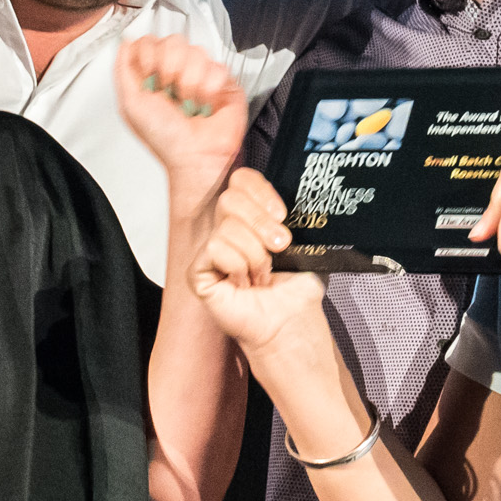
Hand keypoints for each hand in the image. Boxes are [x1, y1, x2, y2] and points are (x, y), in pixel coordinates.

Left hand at [117, 35, 248, 214]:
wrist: (196, 156)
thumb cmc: (165, 139)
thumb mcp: (131, 105)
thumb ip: (123, 70)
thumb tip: (124, 43)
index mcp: (152, 74)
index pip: (149, 41)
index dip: (148, 56)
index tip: (149, 78)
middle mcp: (176, 71)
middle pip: (173, 41)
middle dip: (169, 69)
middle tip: (170, 93)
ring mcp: (201, 74)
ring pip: (197, 52)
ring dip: (190, 83)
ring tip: (190, 103)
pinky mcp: (224, 81)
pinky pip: (217, 67)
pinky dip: (210, 90)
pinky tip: (206, 104)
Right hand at [188, 170, 327, 359]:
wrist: (291, 320)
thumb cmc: (295, 288)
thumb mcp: (302, 242)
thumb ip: (291, 214)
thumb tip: (297, 192)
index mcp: (250, 218)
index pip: (241, 180)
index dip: (260, 191)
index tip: (282, 214)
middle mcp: (227, 230)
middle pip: (230, 198)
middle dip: (261, 223)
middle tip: (279, 246)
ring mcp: (211, 251)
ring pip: (227, 227)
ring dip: (255, 255)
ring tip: (261, 276)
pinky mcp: (198, 272)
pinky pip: (215, 249)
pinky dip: (237, 267)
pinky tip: (243, 284)